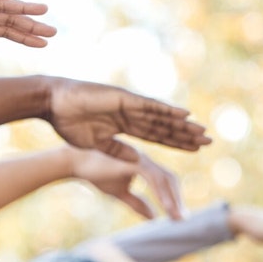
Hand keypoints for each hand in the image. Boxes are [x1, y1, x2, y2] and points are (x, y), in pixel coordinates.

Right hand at [46, 78, 210, 162]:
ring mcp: (130, 105)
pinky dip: (168, 111)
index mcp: (124, 126)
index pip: (156, 135)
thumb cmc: (68, 124)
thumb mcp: (97, 145)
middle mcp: (131, 114)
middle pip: (164, 127)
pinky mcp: (125, 99)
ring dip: (183, 125)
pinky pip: (151, 106)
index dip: (175, 143)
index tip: (193, 150)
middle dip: (185, 135)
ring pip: (162, 117)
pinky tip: (185, 115)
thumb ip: (117, 152)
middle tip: (208, 141)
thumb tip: (135, 162)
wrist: (54, 105)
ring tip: (202, 131)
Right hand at [68, 148, 183, 219]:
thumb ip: (137, 203)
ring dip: (172, 200)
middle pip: (170, 179)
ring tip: (176, 218)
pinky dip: (161, 193)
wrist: (75, 162)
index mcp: (144, 165)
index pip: (165, 181)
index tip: (178, 216)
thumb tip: (153, 217)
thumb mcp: (120, 192)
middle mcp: (145, 160)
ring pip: (164, 179)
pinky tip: (165, 207)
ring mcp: (140, 159)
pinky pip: (153, 178)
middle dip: (178, 200)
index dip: (174, 198)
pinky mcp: (133, 161)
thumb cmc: (96, 174)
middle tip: (181, 220)